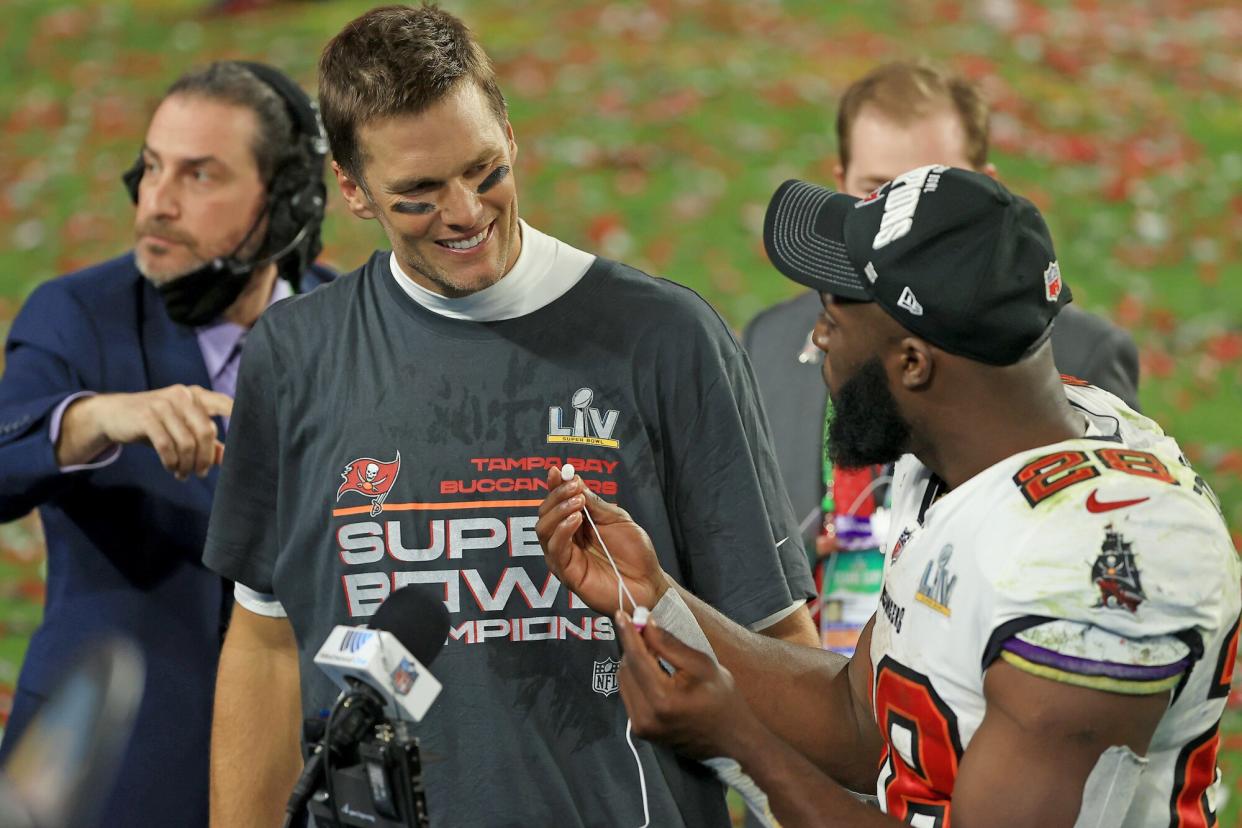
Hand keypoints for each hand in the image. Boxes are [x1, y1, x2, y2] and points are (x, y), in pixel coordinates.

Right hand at [59, 385, 232, 478]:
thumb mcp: (182, 428)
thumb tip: (229, 458)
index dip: (240, 417)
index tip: (251, 438)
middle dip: (206, 457)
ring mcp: (164, 404)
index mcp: (197, 395)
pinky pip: (167, 446)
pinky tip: (171, 469)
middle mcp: (183, 395)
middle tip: (202, 473)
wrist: (115, 414)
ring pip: (186, 442)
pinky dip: (171, 462)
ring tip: (183, 473)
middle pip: (207, 432)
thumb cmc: (158, 423)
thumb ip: (206, 441)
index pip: (226, 403)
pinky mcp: (146, 416)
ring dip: (187, 464)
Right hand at [535, 467, 667, 616]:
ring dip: (558, 511)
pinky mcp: (567, 573)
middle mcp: (566, 540)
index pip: (557, 503)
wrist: (648, 582)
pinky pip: (555, 550)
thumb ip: (594, 503)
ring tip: (578, 503)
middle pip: (545, 514)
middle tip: (573, 488)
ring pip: (543, 530)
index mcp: (577, 525)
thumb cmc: (635, 552)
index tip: (557, 471)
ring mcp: (565, 557)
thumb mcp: (617, 519)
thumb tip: (574, 480)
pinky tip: (575, 521)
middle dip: (556, 496)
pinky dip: (562, 531)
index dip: (554, 486)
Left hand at [615, 612, 760, 759]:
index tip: (621, 613)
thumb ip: (670, 644)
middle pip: (626, 669)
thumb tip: (644, 623)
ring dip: (634, 662)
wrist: (732, 741)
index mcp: (663, 700)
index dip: (628, 633)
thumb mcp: (703, 665)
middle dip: (633, 646)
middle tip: (646, 630)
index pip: (637, 658)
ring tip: (655, 652)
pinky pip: (630, 695)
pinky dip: (637, 678)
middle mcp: (646, 717)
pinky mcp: (641, 731)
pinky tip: (655, 672)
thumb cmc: (723, 700)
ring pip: (624, 681)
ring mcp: (642, 728)